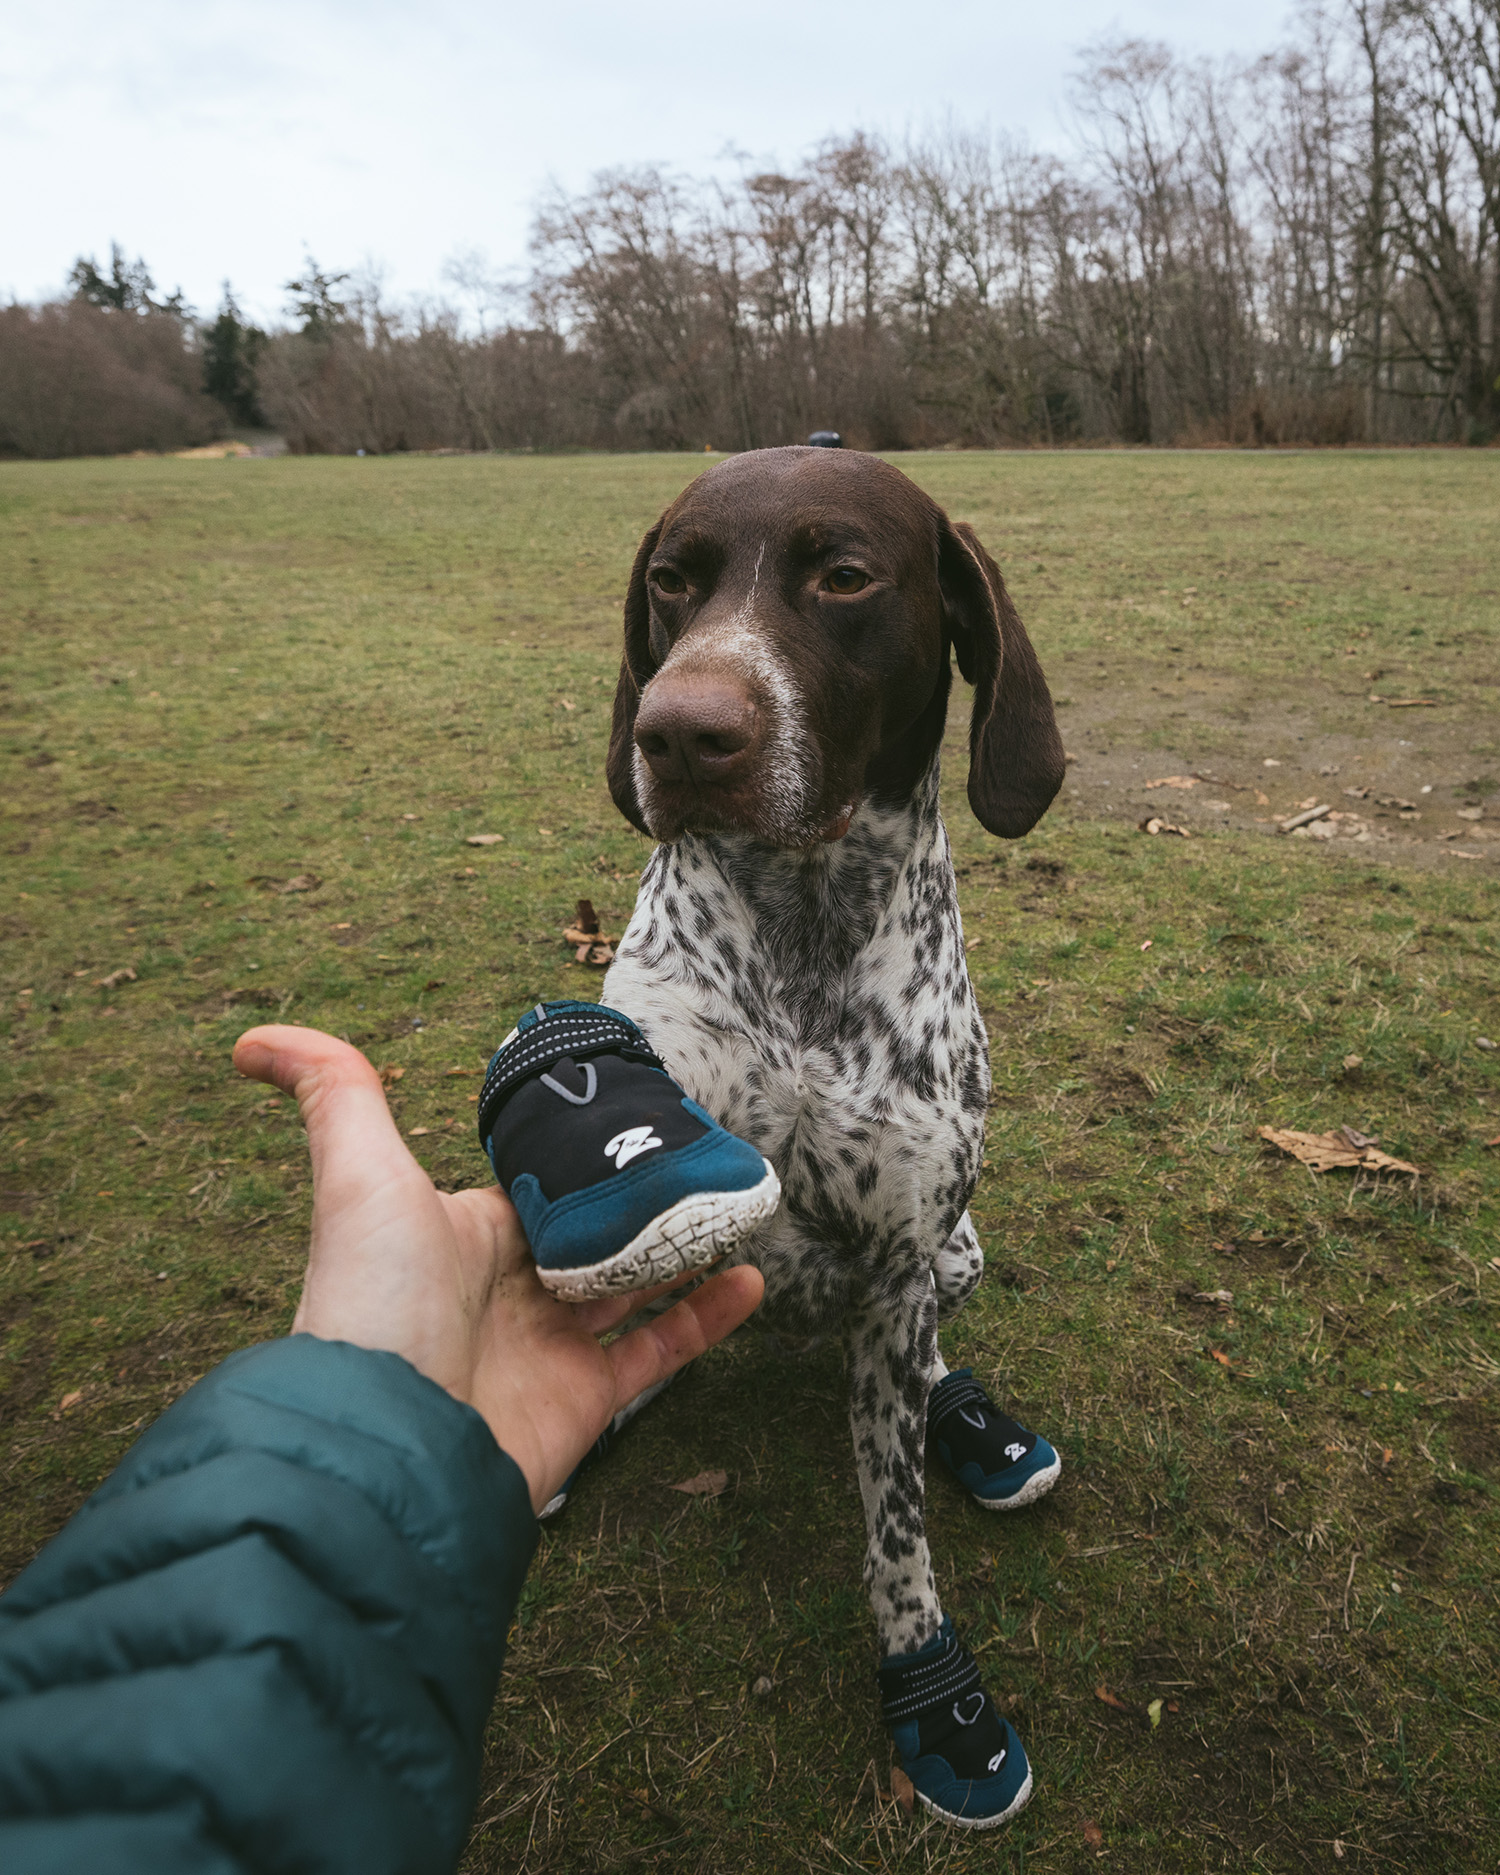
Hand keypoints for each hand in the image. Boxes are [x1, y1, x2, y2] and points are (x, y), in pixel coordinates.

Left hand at [232, 1025, 762, 1512]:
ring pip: (637, 1284)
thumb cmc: (372, 1303)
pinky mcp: (590, 1397)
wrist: (393, 1447)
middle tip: (702, 1156)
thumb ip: (335, 1094)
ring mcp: (553, 1344)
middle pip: (594, 1232)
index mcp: (465, 1234)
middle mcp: (510, 1289)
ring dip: (685, 1246)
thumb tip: (254, 1040)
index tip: (637, 1113)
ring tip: (735, 1204)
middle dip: (644, 1197)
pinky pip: (663, 1348)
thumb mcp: (357, 1176)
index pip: (536, 1185)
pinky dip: (710, 1315)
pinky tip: (751, 1277)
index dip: (582, 1152)